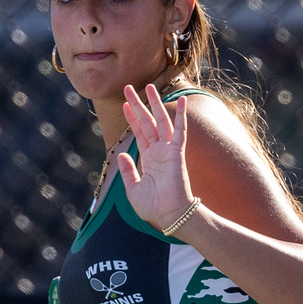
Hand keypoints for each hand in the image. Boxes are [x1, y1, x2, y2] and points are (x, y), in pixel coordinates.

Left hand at [118, 85, 195, 231]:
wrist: (169, 216)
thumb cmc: (153, 207)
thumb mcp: (132, 189)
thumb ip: (127, 170)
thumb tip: (121, 154)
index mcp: (148, 159)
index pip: (139, 133)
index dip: (131, 118)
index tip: (124, 104)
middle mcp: (158, 151)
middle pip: (147, 122)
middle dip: (137, 105)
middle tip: (128, 88)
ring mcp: (168, 151)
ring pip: (161, 121)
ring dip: (154, 104)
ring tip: (148, 87)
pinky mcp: (177, 153)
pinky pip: (180, 130)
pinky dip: (181, 115)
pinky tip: (181, 100)